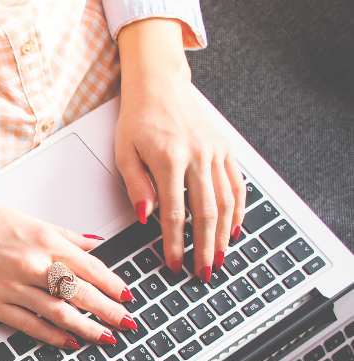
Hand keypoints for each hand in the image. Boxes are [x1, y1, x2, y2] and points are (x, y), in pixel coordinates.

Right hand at [0, 199, 135, 349]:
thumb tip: (93, 244)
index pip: (90, 267)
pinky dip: (54, 335)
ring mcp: (12, 287)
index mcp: (42, 240)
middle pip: (81, 293)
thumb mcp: (25, 219)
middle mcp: (31, 264)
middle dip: (110, 311)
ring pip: (60, 313)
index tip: (127, 296)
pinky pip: (31, 325)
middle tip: (128, 323)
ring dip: (88, 328)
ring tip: (106, 337)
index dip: (113, 285)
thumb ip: (63, 234)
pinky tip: (69, 341)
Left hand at [116, 18, 243, 279]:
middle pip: (206, 212)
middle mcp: (198, 156)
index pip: (175, 213)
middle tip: (204, 272)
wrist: (160, 86)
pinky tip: (234, 228)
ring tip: (220, 257)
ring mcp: (216, 152)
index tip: (173, 263)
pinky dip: (238, 209)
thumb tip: (145, 217)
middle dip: (206, 247)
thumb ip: (136, 186)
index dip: (175, 243)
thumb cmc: (138, 118)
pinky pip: (237, 184)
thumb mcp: (124, 152)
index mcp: (169, 159)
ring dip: (225, 234)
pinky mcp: (226, 149)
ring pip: (227, 202)